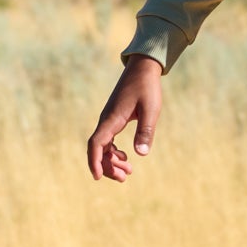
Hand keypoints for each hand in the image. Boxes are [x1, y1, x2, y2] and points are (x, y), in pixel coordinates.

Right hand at [87, 55, 163, 181]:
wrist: (143, 69)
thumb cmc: (147, 87)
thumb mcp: (151, 110)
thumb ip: (146, 131)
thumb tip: (141, 154)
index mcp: (112, 119)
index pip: (96, 144)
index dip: (95, 161)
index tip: (97, 177)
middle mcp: (106, 120)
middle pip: (98, 149)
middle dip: (107, 166)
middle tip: (125, 178)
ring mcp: (109, 119)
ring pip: (103, 145)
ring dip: (112, 160)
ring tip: (128, 172)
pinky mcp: (115, 118)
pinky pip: (108, 139)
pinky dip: (114, 151)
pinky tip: (126, 156)